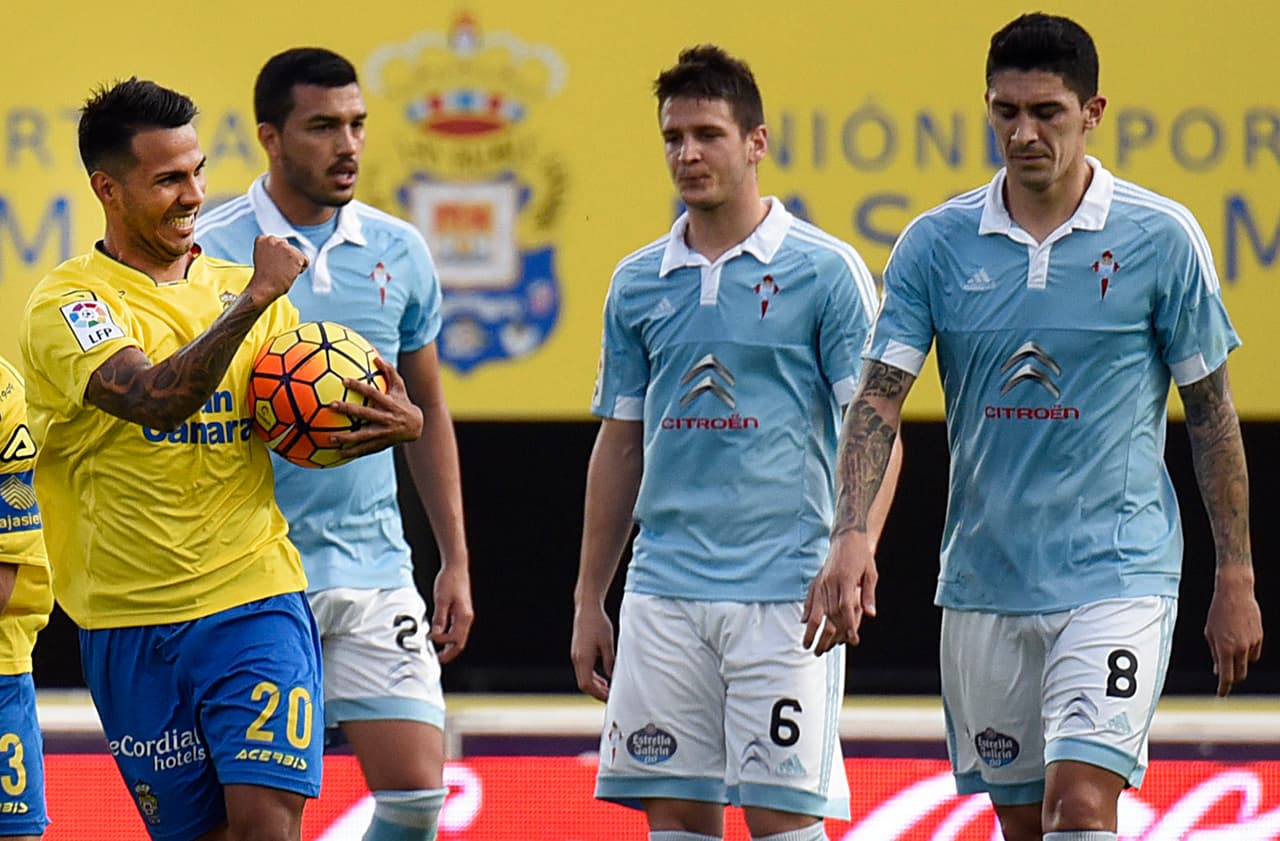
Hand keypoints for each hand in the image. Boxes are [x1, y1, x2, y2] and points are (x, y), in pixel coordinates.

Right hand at [247, 235, 307, 303]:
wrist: (264, 287)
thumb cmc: (263, 277)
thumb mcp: (263, 257)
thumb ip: (271, 250)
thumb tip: (283, 251)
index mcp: (262, 239)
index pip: (277, 244)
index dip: (276, 256)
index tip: (270, 263)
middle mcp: (273, 239)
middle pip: (288, 248)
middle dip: (286, 258)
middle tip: (277, 269)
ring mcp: (285, 247)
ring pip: (297, 255)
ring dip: (293, 264)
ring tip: (282, 272)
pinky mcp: (296, 255)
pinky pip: (305, 261)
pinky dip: (301, 269)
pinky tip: (290, 273)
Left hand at [329, 356, 423, 456]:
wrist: (417, 428)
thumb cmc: (403, 403)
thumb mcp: (400, 388)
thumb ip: (389, 372)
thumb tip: (376, 358)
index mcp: (389, 404)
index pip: (372, 393)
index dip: (359, 386)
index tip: (344, 380)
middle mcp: (386, 419)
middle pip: (365, 414)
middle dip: (348, 410)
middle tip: (331, 405)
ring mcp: (383, 433)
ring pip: (363, 436)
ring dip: (346, 437)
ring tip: (330, 437)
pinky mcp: (380, 445)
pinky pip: (364, 449)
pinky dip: (351, 452)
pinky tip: (337, 453)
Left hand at [430, 563, 473, 664]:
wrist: (456, 567)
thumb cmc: (450, 580)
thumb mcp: (441, 600)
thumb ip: (439, 618)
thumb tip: (435, 635)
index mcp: (464, 616)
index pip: (454, 639)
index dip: (442, 642)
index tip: (429, 638)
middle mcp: (467, 618)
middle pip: (460, 643)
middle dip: (449, 653)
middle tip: (437, 660)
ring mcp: (465, 616)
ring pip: (459, 637)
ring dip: (449, 646)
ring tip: (437, 651)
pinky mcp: (461, 612)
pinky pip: (457, 630)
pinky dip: (449, 637)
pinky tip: (440, 636)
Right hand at [571, 604, 614, 701]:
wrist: (586, 609)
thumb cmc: (598, 623)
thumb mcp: (608, 643)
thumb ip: (609, 661)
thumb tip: (611, 677)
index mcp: (583, 658)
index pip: (587, 684)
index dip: (598, 694)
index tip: (610, 698)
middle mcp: (576, 659)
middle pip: (584, 684)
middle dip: (596, 692)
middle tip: (610, 697)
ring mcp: (576, 655)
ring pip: (583, 678)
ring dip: (595, 685)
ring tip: (608, 689)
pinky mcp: (578, 652)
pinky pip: (583, 670)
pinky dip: (592, 677)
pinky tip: (603, 678)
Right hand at [802, 530, 877, 655]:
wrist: (847, 536)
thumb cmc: (861, 555)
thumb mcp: (871, 573)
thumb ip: (868, 595)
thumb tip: (870, 614)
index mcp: (845, 580)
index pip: (846, 610)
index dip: (849, 627)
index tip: (853, 640)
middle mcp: (830, 582)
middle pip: (829, 614)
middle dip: (827, 635)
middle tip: (824, 651)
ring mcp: (821, 581)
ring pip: (816, 609)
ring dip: (812, 629)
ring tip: (807, 644)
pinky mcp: (817, 579)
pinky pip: (810, 598)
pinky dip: (807, 610)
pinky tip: (804, 622)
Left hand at [1204, 565, 1263, 695]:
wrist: (1235, 593)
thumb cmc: (1217, 612)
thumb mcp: (1209, 632)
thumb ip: (1214, 652)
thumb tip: (1218, 670)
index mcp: (1224, 648)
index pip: (1226, 676)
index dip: (1224, 688)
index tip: (1221, 695)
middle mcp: (1240, 648)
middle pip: (1239, 674)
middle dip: (1233, 678)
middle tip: (1225, 678)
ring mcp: (1252, 643)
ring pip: (1247, 663)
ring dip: (1239, 663)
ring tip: (1229, 649)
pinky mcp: (1260, 637)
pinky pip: (1254, 652)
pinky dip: (1247, 653)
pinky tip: (1239, 643)